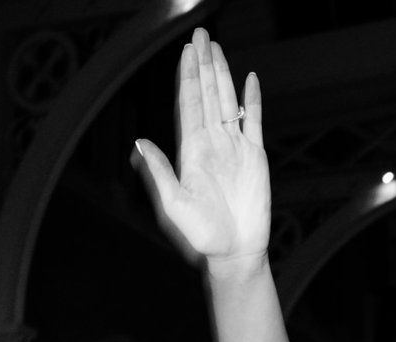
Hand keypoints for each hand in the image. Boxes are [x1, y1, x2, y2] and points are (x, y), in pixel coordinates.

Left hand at [132, 30, 270, 269]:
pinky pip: (254, 122)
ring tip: (217, 48)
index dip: (186, 77)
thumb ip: (159, 172)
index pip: (188, 104)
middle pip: (206, 95)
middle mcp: (212, 143)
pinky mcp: (255, 157)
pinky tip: (249, 80)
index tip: (185, 52)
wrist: (235, 252)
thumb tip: (140, 141)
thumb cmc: (201, 236)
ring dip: (222, 74)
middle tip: (200, 34)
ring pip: (227, 101)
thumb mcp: (174, 205)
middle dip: (202, 64)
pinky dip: (252, 100)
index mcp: (191, 151)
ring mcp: (234, 147)